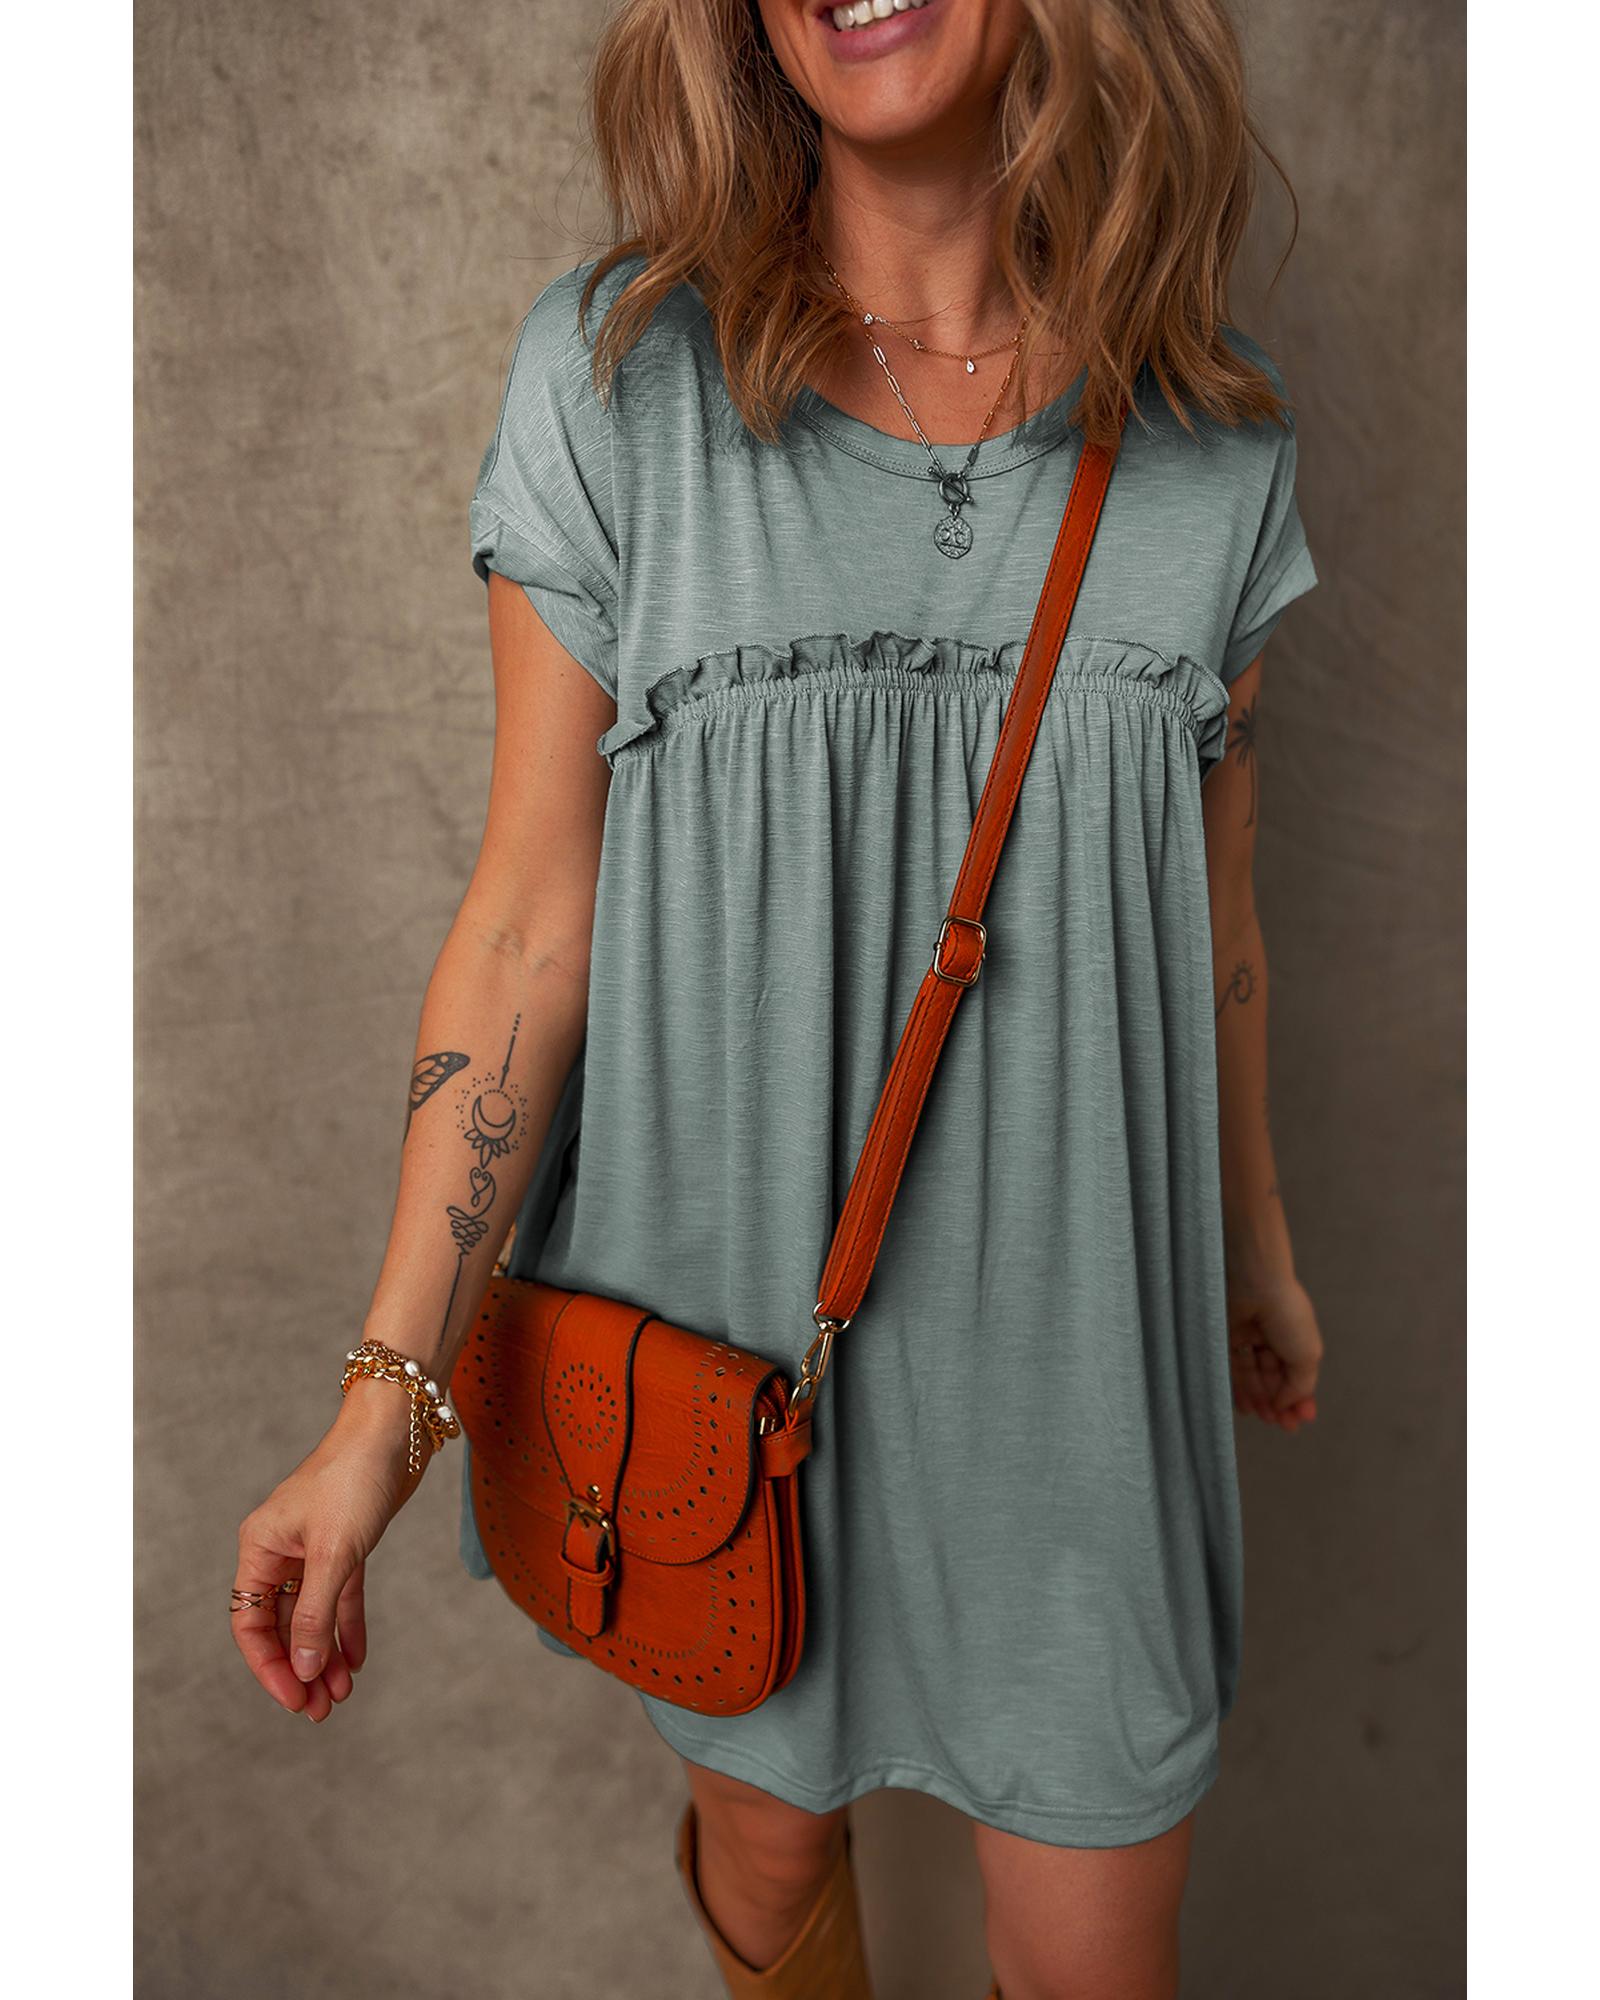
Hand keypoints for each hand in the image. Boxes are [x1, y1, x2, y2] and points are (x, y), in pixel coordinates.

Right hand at [231, 1379, 427, 1720]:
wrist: (396, 1430)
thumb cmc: (355, 1478)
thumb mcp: (334, 1552)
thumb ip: (315, 1613)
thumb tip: (302, 1669)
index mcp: (261, 1547)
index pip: (250, 1623)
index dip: (269, 1666)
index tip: (294, 1699)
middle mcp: (281, 1549)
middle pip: (281, 1624)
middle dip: (300, 1668)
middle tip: (321, 1710)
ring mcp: (314, 1548)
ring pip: (312, 1615)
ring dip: (324, 1654)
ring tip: (341, 1695)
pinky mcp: (347, 1544)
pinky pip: (340, 1597)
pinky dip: (347, 1627)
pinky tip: (356, 1659)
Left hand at [1225, 1268, 1323, 1433]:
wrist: (1255, 1283)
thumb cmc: (1287, 1314)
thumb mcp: (1307, 1355)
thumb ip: (1300, 1385)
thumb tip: (1287, 1405)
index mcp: (1295, 1336)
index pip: (1297, 1372)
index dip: (1299, 1397)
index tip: (1301, 1420)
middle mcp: (1270, 1335)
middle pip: (1273, 1376)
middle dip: (1279, 1402)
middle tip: (1283, 1426)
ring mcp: (1246, 1335)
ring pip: (1252, 1374)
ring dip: (1260, 1399)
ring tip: (1265, 1419)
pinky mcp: (1223, 1336)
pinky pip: (1230, 1368)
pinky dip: (1239, 1388)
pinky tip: (1246, 1407)